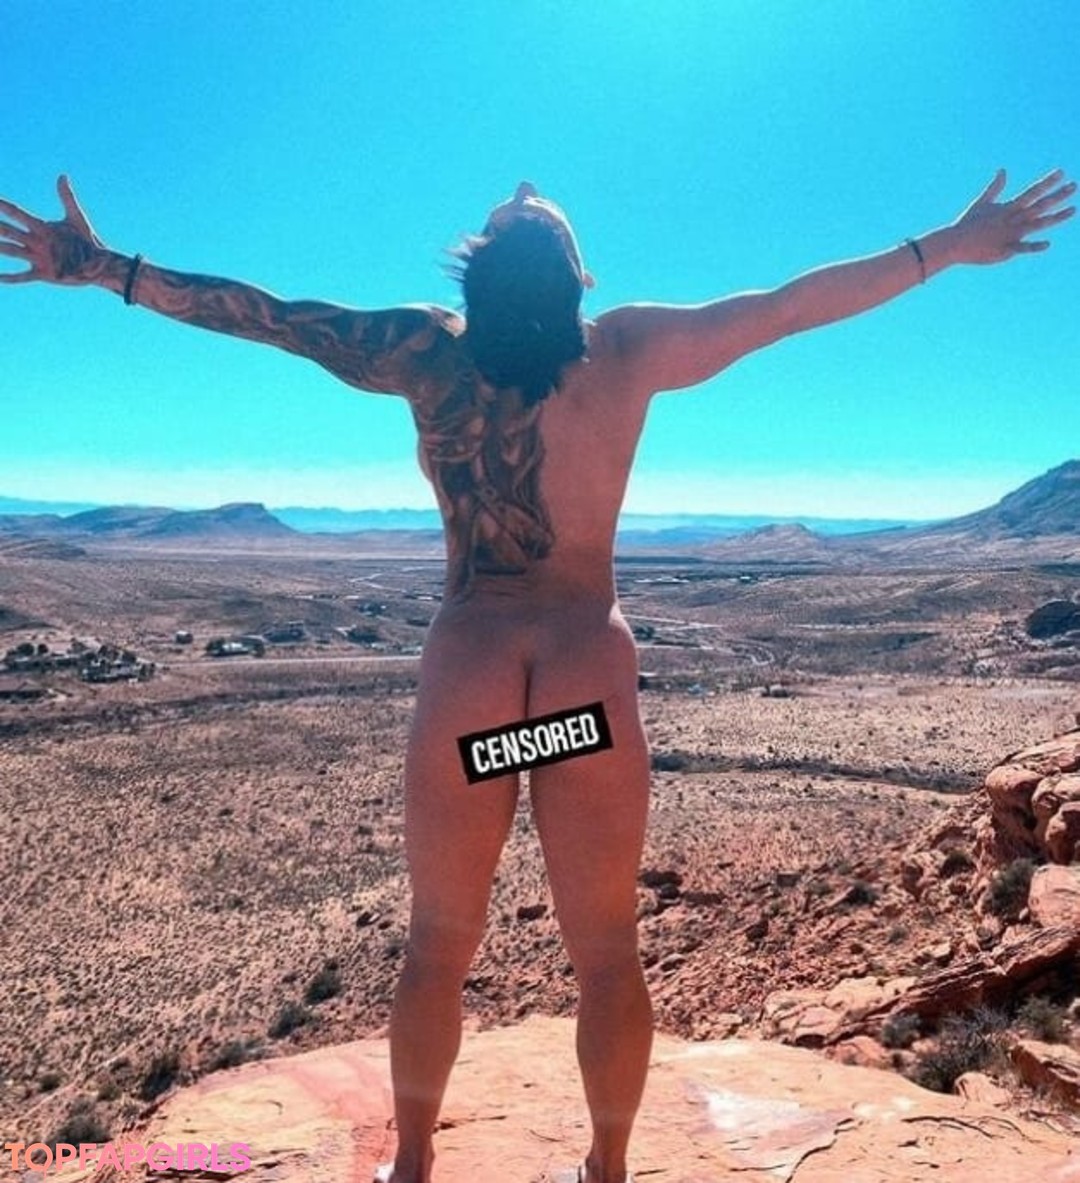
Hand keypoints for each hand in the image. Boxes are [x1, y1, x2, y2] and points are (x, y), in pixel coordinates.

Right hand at [0, 175, 108, 284]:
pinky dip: (11, 278)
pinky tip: (0, 278)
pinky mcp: (44, 273)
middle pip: (9, 232)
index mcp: (42, 228)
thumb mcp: (77, 218)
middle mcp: (36, 242)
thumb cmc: (88, 240)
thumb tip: (62, 176)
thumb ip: (68, 198)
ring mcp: (39, 258)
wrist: (99, 264)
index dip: (3, 206)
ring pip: (12, 251)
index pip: (17, 214)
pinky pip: (24, 276)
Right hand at [949, 168, 1074, 264]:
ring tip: (1074, 210)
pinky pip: (1021, 248)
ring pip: (1037, 224)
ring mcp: (1010, 234)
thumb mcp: (982, 202)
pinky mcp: (1004, 250)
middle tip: (1074, 186)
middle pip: (1040, 205)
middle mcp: (1013, 219)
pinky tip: (1047, 244)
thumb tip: (1002, 170)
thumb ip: (995, 187)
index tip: (1062, 173)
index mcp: (1008, 208)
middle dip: (1058, 196)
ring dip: (1056, 217)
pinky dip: (1034, 247)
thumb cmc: (967, 223)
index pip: (1032, 192)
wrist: (953, 242)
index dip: (1047, 182)